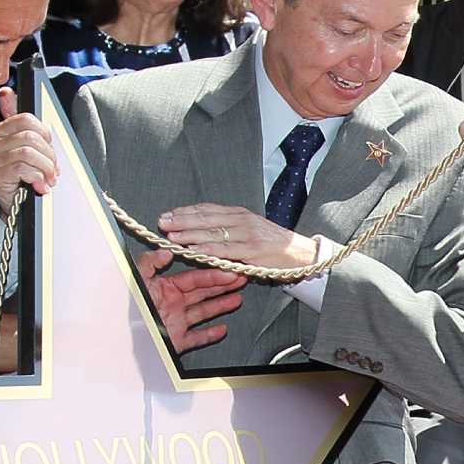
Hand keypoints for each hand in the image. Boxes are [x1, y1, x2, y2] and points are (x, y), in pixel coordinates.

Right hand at [0, 86, 59, 210]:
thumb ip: (19, 122)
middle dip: (48, 155)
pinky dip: (38, 177)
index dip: (45, 135)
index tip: (50, 151)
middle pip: (30, 136)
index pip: (26, 119)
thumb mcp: (25, 147)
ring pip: (28, 151)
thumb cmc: (22, 177)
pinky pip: (23, 167)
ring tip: (48, 179)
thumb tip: (6, 92)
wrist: (14, 205)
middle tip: (53, 170)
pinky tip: (40, 186)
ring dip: (45, 167)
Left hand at [135, 246, 245, 351]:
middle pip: (202, 293)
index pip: (194, 279)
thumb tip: (167, 251)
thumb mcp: (137, 280)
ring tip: (237, 299)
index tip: (228, 271)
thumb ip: (150, 262)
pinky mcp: (177, 340)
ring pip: (203, 313)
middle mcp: (173, 304)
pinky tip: (222, 329)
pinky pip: (197, 338)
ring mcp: (176, 322)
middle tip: (240, 279)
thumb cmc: (130, 308)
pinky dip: (210, 335)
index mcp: (165, 288)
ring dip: (221, 306)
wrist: (123, 336)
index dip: (212, 275)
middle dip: (222, 286)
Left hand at [158, 203, 318, 270]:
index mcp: (238, 213)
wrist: (301, 253)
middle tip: (162, 222)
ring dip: (190, 235)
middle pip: (206, 218)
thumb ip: (228, 229)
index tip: (168, 213)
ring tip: (172, 237)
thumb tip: (202, 232)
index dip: (186, 211)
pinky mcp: (253, 250)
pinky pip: (227, 250)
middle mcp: (241, 219)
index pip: (207, 209)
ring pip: (213, 233)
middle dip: (182, 220)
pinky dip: (209, 250)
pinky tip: (195, 251)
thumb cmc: (272, 244)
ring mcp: (247, 234)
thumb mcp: (249, 230)